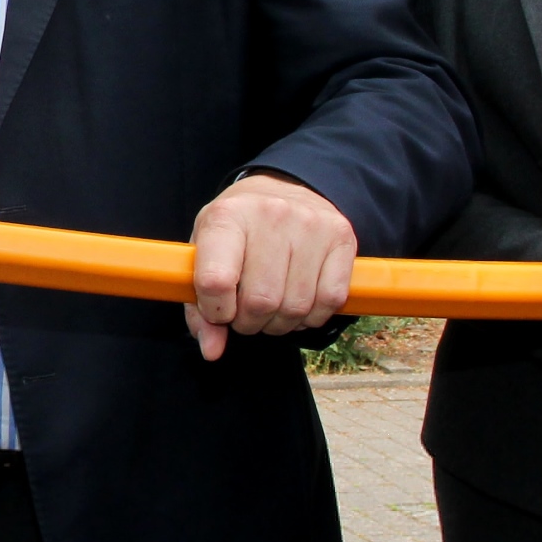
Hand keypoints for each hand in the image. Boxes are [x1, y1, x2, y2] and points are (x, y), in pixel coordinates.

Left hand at [183, 173, 355, 359]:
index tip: (219, 310)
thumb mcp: (205, 256)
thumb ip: (200, 308)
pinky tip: (300, 303)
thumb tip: (212, 350)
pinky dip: (312, 316)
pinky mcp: (342, 237)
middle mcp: (271, 215)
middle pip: (260, 302)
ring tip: (271, 308)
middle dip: (249, 323)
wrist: (284, 190)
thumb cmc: (238, 231)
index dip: (215, 312)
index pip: (215, 281)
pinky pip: (330, 301)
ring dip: (280, 323)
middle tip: (247, 314)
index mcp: (226, 217)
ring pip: (296, 307)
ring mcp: (311, 224)